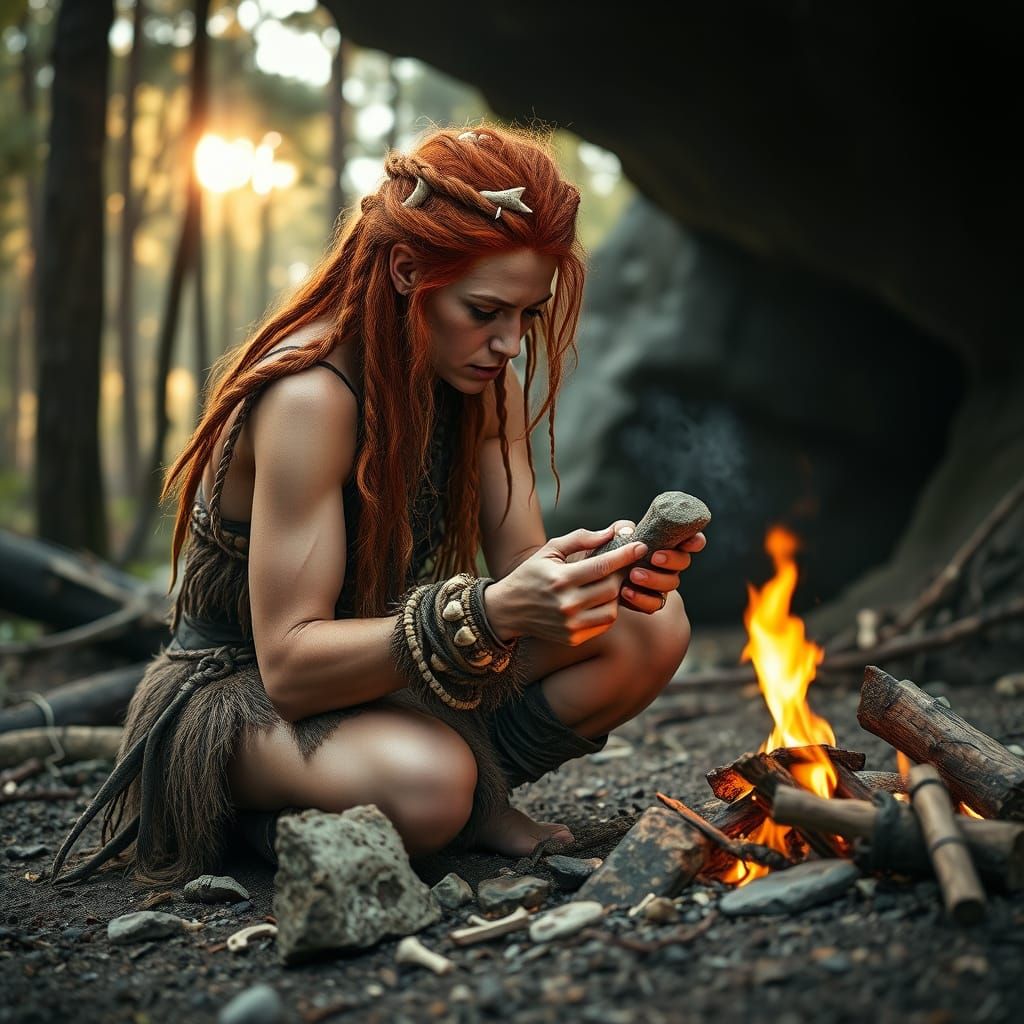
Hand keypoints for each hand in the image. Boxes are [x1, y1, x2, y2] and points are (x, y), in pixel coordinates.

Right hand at [485, 524, 648, 646]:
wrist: (509, 609)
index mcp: (561, 579)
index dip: (626, 554)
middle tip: (617, 568)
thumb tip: (612, 532)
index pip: (603, 565)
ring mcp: (571, 624)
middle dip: (619, 575)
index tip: (640, 546)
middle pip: (611, 588)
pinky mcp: (573, 638)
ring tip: (604, 585)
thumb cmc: (531, 574)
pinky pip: (604, 624)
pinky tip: (597, 601)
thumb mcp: (550, 550)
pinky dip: (606, 610)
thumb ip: (581, 538)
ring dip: (614, 595)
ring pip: (612, 609)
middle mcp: (567, 604)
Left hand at [612, 519, 706, 614]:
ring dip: (654, 579)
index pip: (690, 540)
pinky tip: (626, 591)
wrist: (599, 579)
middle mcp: (669, 563)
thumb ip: (621, 529)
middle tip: (654, 558)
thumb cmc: (610, 551)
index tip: (688, 543)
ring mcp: (662, 582)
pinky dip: (642, 598)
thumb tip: (628, 530)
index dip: (695, 541)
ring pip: (671, 583)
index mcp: (666, 543)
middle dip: (672, 559)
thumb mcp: (613, 536)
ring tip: (634, 575)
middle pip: (684, 561)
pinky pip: (655, 603)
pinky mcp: (651, 600)